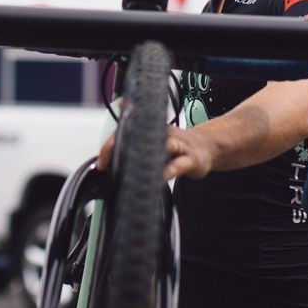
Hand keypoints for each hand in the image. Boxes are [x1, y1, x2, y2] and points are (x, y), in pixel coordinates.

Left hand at [97, 125, 216, 181]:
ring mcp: (180, 145)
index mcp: (153, 128)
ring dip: (146, 156)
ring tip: (130, 169)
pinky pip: (179, 165)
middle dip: (121, 147)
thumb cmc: (177, 146)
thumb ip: (134, 138)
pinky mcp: (192, 159)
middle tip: (106, 164)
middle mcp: (164, 133)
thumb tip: (113, 134)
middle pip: (140, 135)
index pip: (127, 131)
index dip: (110, 145)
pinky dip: (168, 171)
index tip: (100, 163)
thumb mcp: (155, 139)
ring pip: (163, 146)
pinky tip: (159, 178)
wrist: (208, 147)